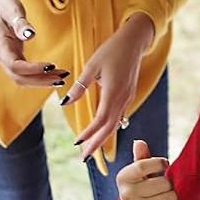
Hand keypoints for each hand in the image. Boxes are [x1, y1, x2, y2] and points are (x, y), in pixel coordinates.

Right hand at [0, 0, 67, 90]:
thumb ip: (20, 23)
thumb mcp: (12, 9)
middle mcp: (1, 57)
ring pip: (22, 79)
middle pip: (19, 78)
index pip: (15, 66)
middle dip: (40, 80)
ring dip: (42, 81)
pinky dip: (39, 77)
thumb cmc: (4, 6)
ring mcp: (6, 60)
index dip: (32, 69)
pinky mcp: (13, 60)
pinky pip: (25, 75)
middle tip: (61, 78)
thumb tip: (30, 34)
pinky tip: (54, 75)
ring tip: (61, 78)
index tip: (51, 65)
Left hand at [65, 13, 154, 160]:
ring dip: (103, 137)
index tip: (77, 143)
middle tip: (85, 158)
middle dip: (97, 144)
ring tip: (92, 149)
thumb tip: (66, 102)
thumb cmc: (111, 50)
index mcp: (113, 92)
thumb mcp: (92, 65)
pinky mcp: (128, 94)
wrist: (134, 41)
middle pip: (110, 128)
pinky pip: (119, 116)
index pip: (100, 120)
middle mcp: (123, 98)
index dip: (89, 134)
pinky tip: (105, 131)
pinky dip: (110, 127)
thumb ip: (80, 86)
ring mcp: (127, 98)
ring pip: (115, 124)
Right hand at [117, 139, 180, 199]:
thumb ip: (141, 158)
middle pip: (164, 182)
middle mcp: (128, 194)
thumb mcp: (137, 175)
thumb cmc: (139, 191)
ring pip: (171, 196)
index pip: (143, 165)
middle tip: (162, 188)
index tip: (163, 165)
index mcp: (123, 178)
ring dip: (172, 197)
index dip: (159, 163)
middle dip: (168, 184)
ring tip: (163, 199)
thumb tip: (139, 142)